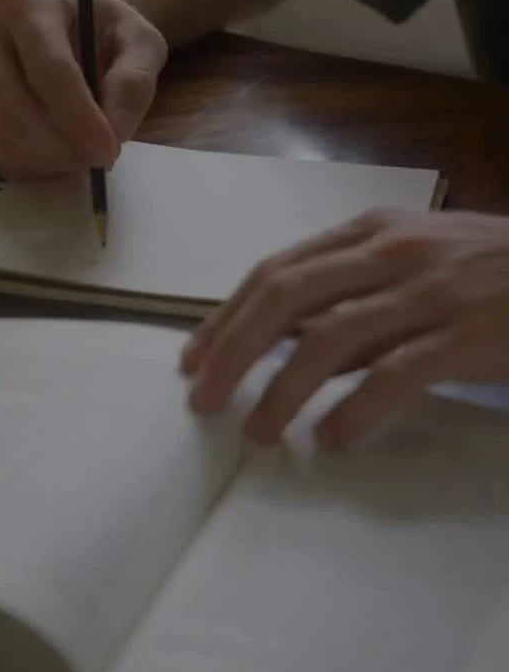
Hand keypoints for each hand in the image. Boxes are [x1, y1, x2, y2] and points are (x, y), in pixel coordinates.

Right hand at [0, 0, 167, 178]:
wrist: (71, 30)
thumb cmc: (104, 34)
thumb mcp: (140, 43)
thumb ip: (135, 81)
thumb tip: (114, 131)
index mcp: (27, 3)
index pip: (49, 70)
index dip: (79, 118)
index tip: (108, 151)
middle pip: (14, 111)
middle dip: (62, 149)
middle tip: (98, 160)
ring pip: (1, 138)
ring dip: (48, 162)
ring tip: (80, 152)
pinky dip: (28, 166)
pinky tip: (53, 152)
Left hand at [181, 209, 508, 449]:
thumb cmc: (489, 269)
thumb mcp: (413, 262)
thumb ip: (354, 296)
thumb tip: (290, 346)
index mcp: (370, 232)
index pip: (276, 271)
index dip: (225, 317)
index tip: (193, 359)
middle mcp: (389, 253)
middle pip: (284, 296)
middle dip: (232, 350)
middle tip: (202, 400)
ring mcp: (427, 292)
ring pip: (328, 338)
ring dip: (280, 390)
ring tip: (258, 432)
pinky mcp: (463, 335)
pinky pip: (393, 375)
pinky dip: (352, 410)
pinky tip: (330, 439)